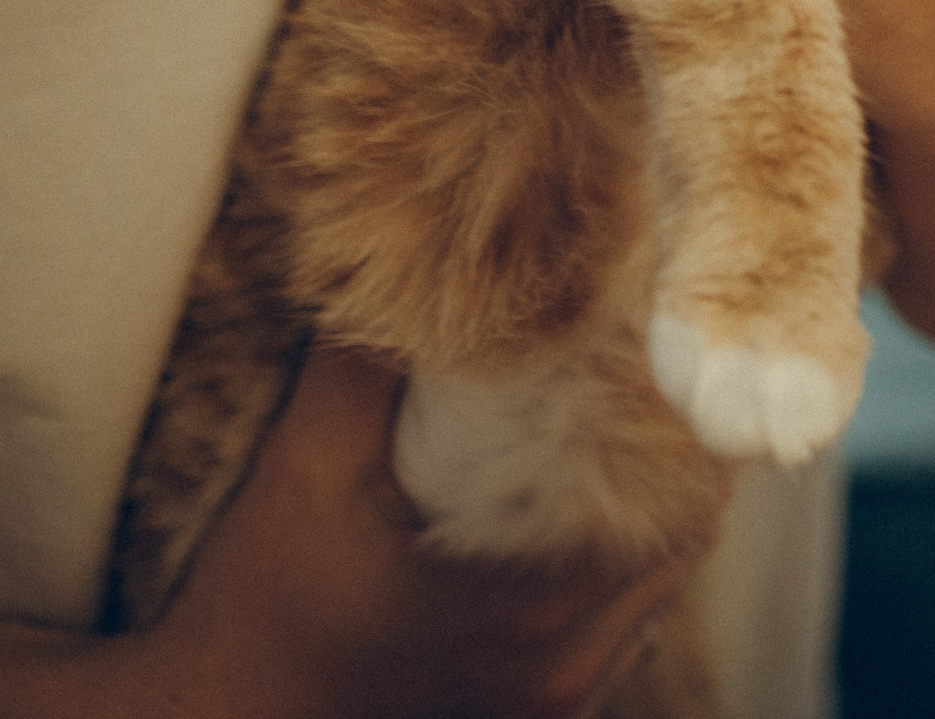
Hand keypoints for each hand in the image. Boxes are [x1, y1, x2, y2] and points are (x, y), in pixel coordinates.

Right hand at [0, 351, 697, 718]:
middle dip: (671, 464)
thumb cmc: (257, 602)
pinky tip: (579, 516)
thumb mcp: (304, 468)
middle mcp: (564, 673)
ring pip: (650, 593)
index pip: (675, 506)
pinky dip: (611, 573)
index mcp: (534, 613)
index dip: (677, 427)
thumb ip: (362, 366)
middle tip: (654, 380)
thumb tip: (418, 260)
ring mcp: (554, 706)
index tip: (663, 357)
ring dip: (646, 519)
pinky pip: (613, 633)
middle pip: (678, 547)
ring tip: (628, 437)